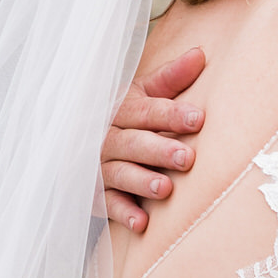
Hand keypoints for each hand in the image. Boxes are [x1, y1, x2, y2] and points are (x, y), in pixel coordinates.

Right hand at [102, 48, 207, 232]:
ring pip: (119, 173)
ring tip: (165, 189)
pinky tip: (142, 223)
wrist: (77, 147)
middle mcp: (105, 137)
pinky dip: (123, 213)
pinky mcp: (93, 194)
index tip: (198, 119)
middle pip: (132, 143)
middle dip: (159, 150)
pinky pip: (107, 204)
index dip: (170, 114)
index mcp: (118, 110)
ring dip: (141, 181)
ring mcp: (97, 166)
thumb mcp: (142, 95)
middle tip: (187, 158)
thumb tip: (200, 54)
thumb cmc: (125, 119)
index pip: (144, 111)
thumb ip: (170, 80)